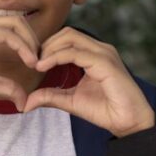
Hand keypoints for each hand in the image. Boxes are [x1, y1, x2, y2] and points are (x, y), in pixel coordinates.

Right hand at [0, 15, 39, 108]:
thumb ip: (5, 87)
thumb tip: (24, 101)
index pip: (15, 27)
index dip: (31, 43)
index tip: (38, 64)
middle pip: (20, 22)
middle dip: (34, 41)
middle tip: (41, 62)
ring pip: (16, 24)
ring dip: (31, 43)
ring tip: (35, 63)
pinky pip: (6, 34)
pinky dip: (21, 47)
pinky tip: (28, 62)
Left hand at [22, 27, 155, 136]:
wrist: (129, 123)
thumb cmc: (105, 110)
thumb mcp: (70, 101)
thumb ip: (50, 96)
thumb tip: (25, 102)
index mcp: (94, 54)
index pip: (66, 38)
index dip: (47, 46)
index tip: (32, 62)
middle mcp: (100, 49)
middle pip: (67, 33)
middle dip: (46, 44)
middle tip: (32, 61)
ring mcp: (104, 54)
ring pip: (70, 38)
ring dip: (49, 49)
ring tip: (37, 64)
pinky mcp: (106, 63)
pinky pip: (76, 53)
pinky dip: (56, 57)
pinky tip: (44, 67)